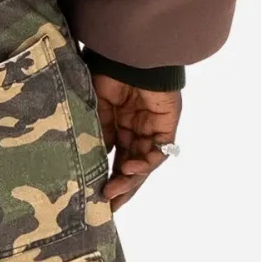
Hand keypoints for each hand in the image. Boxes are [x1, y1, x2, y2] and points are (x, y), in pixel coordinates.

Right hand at [90, 75, 181, 208]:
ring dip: (130, 180)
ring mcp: (152, 128)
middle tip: (108, 208)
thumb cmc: (107, 72)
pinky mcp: (166, 125)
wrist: (128, 53)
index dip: (106, 178)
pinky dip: (146, 163)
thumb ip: (99, 133)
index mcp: (118, 124)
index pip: (114, 158)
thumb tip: (94, 161)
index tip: (94, 198)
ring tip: (114, 192)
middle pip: (131, 166)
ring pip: (144, 163)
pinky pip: (159, 151)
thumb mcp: (94, 108)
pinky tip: (130, 169)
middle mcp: (136, 129)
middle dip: (121, 188)